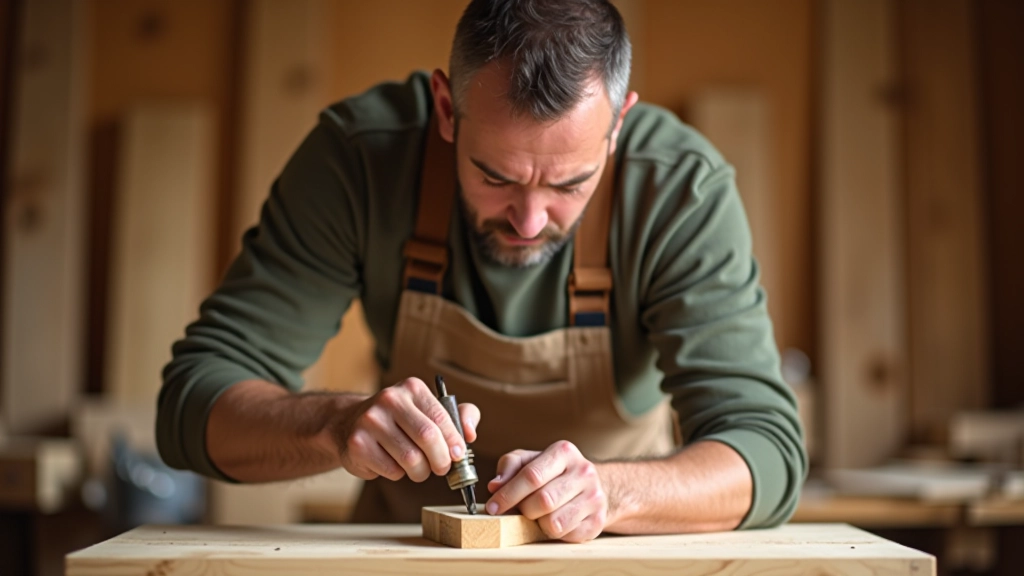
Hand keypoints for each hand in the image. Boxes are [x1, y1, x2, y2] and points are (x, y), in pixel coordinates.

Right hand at [332, 377, 478, 482]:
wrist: (351, 423)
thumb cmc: (400, 420)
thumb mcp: (429, 409)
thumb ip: (459, 416)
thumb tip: (471, 434)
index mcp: (412, 388)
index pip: (441, 417)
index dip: (454, 441)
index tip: (458, 455)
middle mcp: (390, 400)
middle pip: (428, 438)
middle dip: (441, 460)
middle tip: (441, 468)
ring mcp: (370, 421)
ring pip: (411, 459)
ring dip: (420, 471)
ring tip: (417, 468)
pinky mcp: (358, 444)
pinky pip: (392, 470)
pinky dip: (399, 474)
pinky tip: (393, 463)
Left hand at [485, 440, 607, 542]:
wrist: (591, 487)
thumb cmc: (552, 474)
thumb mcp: (529, 461)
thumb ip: (509, 467)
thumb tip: (495, 486)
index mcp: (564, 452)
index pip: (532, 475)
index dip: (508, 494)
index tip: (493, 507)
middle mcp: (584, 471)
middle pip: (543, 501)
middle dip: (524, 510)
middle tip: (520, 511)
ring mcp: (595, 497)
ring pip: (555, 522)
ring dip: (538, 524)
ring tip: (538, 516)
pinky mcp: (598, 520)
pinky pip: (567, 536)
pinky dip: (554, 534)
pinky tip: (554, 522)